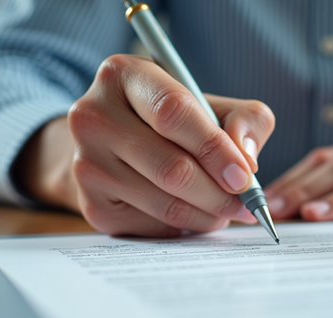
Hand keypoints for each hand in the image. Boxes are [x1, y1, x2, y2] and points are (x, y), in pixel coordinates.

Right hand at [13, 54, 274, 235]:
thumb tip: (246, 161)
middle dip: (219, 193)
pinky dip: (185, 227)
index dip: (214, 148)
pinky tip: (194, 213)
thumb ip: (244, 120)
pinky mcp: (92, 206)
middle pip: (171, 168)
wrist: (114, 145)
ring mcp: (86, 165)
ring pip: (165, 203)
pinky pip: (153, 226)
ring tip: (226, 210)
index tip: (244, 176)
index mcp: (123, 75)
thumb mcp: (211, 104)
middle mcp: (93, 117)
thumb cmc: (171, 121)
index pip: (173, 112)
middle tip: (246, 205)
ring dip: (208, 215)